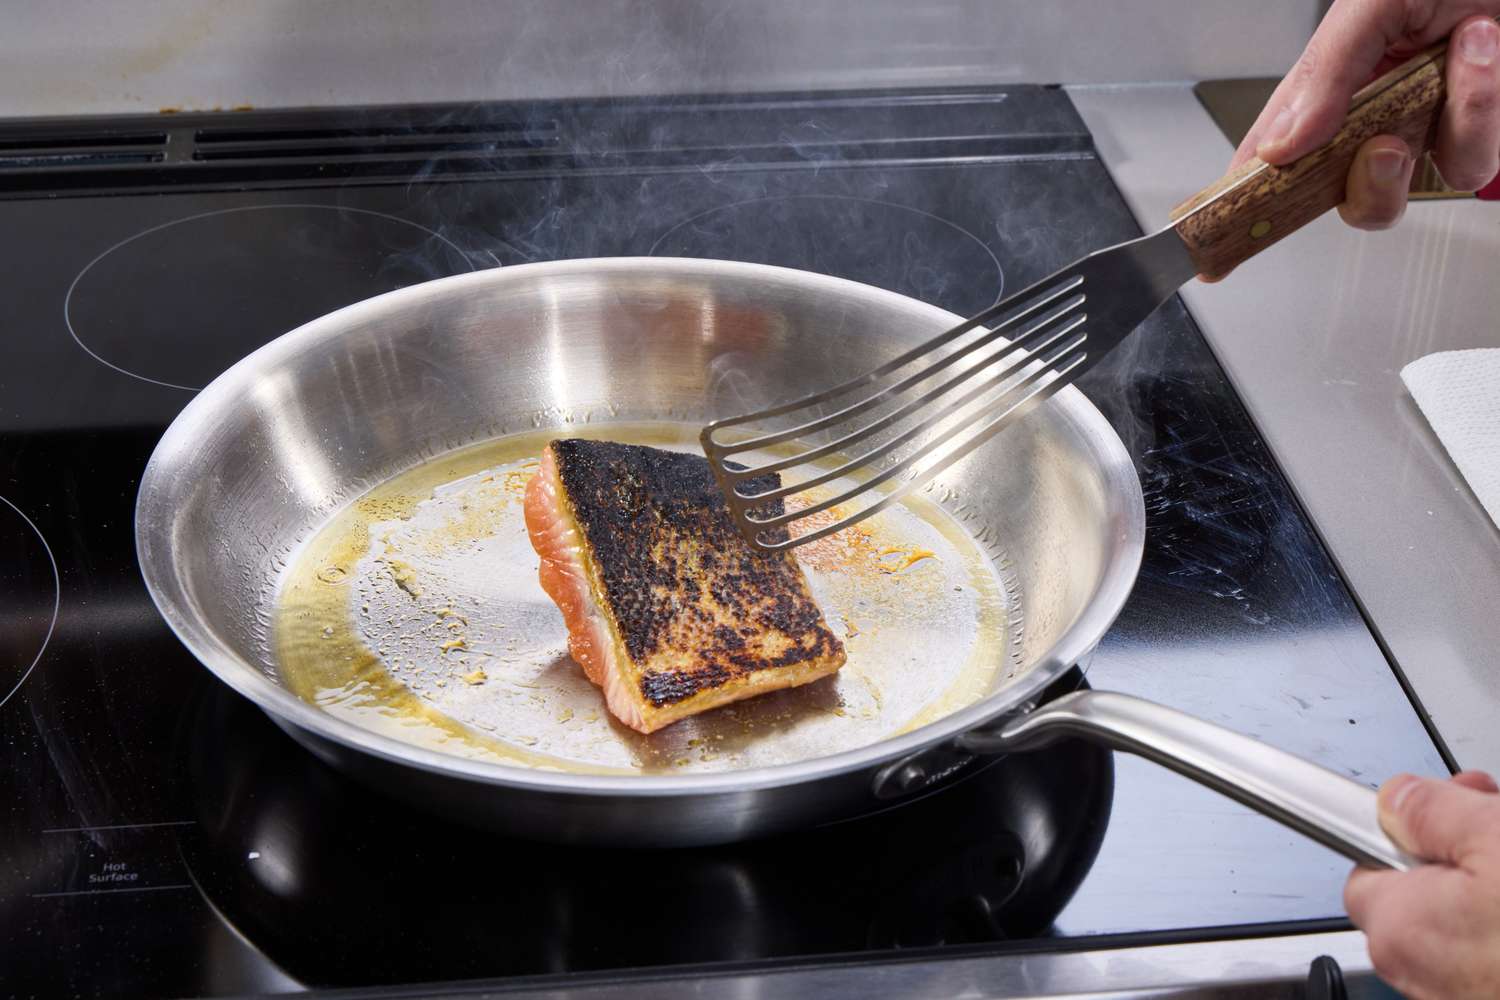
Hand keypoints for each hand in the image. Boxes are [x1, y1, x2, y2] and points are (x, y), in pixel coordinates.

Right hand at [1235, 2, 1499, 229]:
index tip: (1233, 219)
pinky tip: (1481, 52)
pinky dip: (1479, 107)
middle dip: (1362, 185)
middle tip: (1381, 146)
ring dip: (1446, 123)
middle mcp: (1380, 111)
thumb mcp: (1371, 3)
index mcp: (1337, 80)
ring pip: (1413, 184)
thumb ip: (1324, 71)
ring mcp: (1431, 126)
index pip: (1280, 146)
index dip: (1252, 186)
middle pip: (1344, 194)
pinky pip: (1469, 162)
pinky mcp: (1481, 133)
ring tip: (1460, 52)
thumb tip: (1283, 142)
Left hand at [1344, 770, 1499, 998]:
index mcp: (1400, 927)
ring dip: (1498, 888)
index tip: (1453, 808)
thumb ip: (1433, 812)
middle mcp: (1425, 976)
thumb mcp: (1499, 838)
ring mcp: (1466, 999)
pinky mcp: (1494, 998)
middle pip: (1424, 893)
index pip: (1367, 865)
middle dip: (1466, 852)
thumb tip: (1396, 800)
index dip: (1409, 828)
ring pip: (1470, 925)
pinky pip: (1495, 957)